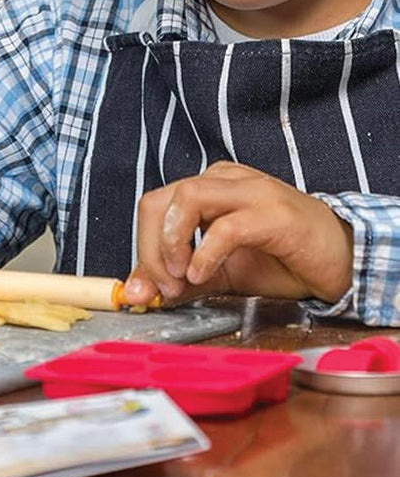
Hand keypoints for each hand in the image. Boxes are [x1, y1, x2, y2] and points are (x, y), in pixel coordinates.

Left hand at [124, 161, 353, 306]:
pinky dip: (206, 254)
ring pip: (187, 198)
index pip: (153, 207)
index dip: (142, 248)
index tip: (149, 288)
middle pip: (160, 201)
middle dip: (151, 249)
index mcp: (207, 188)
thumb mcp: (216, 274)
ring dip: (173, 243)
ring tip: (183, 277)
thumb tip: (137, 295)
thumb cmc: (279, 260)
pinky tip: (203, 274)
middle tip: (164, 286)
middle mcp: (224, 181)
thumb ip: (177, 280)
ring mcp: (251, 191)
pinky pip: (226, 227)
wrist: (340, 260)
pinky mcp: (275, 213)